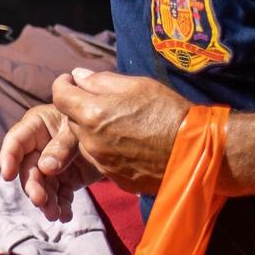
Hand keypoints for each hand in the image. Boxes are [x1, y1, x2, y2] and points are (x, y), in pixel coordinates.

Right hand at [0, 103, 103, 221]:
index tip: (8, 175)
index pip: (16, 141)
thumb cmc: (93, 120)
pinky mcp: (65, 180)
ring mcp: (51, 166)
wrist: (117, 135)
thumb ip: (62, 145)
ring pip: (42, 186)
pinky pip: (60, 195)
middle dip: (33, 186)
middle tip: (40, 201)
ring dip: (46, 202)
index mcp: (37, 126)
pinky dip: (62, 207)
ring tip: (55, 214)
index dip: (8, 157)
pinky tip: (65, 216)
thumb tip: (45, 168)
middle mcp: (39, 148)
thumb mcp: (78, 129)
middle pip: (28, 169)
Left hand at [49, 67, 189, 195]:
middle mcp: (90, 140)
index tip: (69, 81)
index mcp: (92, 113)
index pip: (59, 96)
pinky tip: (130, 144)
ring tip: (120, 125)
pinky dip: (107, 150)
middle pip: (71, 120)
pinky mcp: (115, 178)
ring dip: (93, 132)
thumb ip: (100, 80)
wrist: (195, 150)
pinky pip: (101, 160)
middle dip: (80, 109)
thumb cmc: (168, 112)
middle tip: (103, 103)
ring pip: (85, 142)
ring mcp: (102, 162)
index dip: (62, 85)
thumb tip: (77, 75)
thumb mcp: (137, 85)